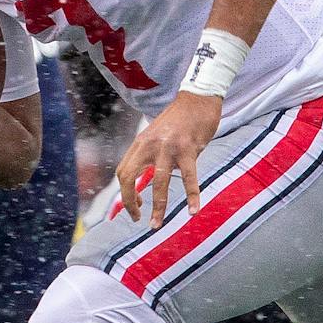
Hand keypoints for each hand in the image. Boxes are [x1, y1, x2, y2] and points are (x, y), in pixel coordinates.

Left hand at [117, 90, 221, 228]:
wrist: (198, 98)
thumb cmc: (180, 119)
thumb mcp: (157, 135)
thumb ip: (151, 156)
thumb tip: (148, 181)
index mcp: (140, 143)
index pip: (123, 172)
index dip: (126, 193)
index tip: (137, 205)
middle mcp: (150, 145)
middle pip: (128, 178)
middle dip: (130, 202)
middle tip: (137, 218)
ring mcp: (168, 147)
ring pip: (158, 182)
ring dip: (157, 207)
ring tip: (157, 224)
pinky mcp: (188, 149)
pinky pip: (189, 178)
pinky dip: (192, 196)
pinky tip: (194, 210)